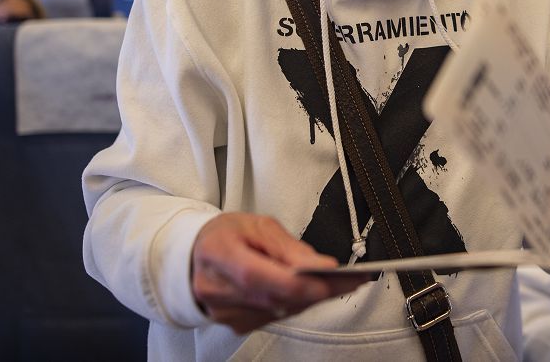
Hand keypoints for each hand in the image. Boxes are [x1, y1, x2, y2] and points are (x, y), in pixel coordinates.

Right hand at [191, 212, 368, 333]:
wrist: (196, 256)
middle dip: (318, 289)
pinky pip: (276, 316)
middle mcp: (217, 288)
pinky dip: (298, 303)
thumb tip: (317, 264)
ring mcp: (225, 312)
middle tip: (353, 279)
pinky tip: (315, 291)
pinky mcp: (237, 324)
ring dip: (313, 298)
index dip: (295, 282)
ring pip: (280, 310)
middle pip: (274, 297)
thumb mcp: (255, 224)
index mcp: (217, 253)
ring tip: (343, 283)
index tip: (330, 279)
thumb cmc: (225, 235)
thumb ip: (286, 246)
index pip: (257, 276)